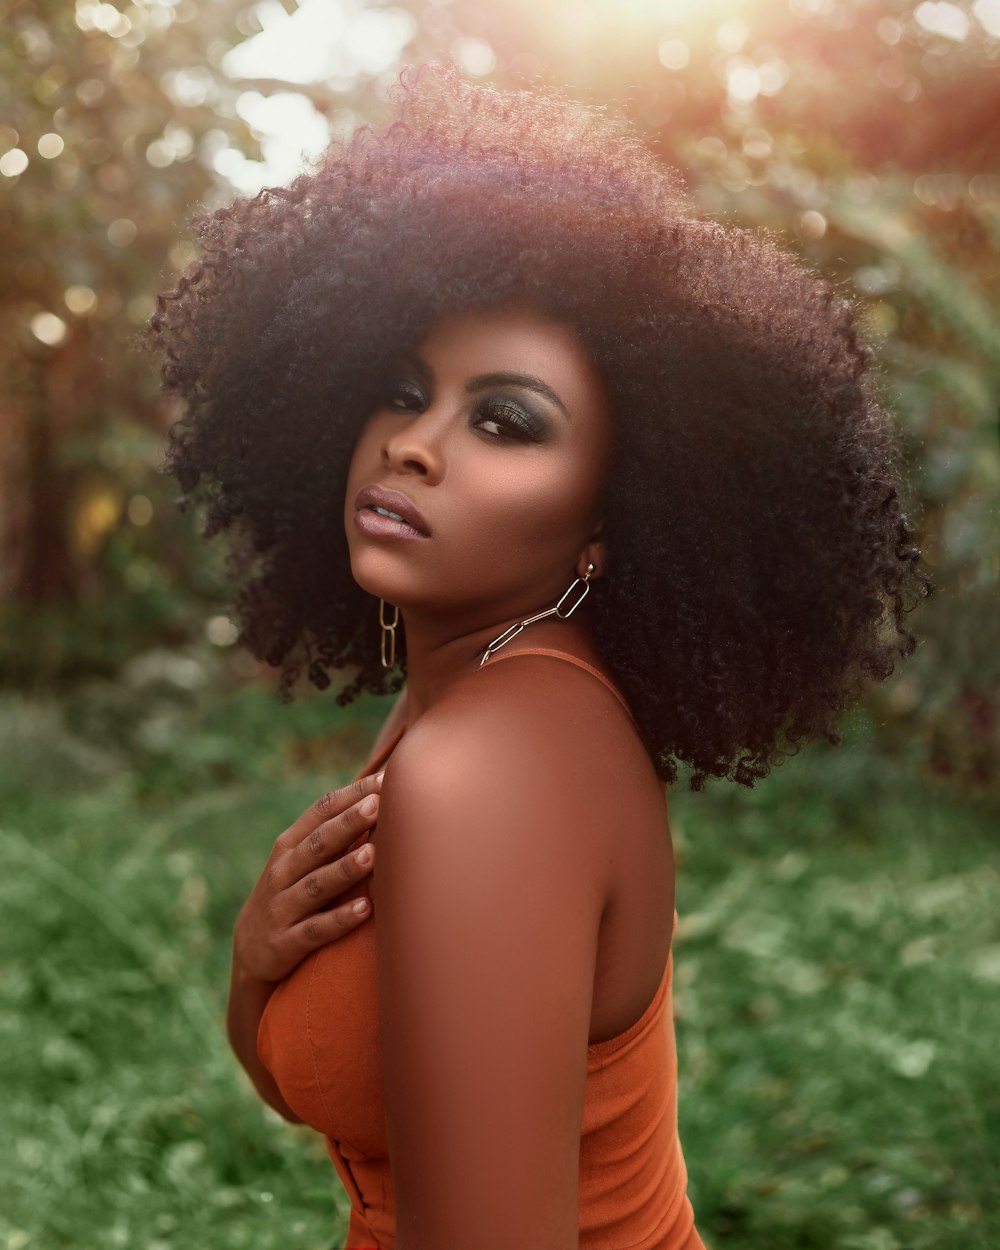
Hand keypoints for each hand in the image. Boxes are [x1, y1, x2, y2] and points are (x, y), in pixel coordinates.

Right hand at [233, 773, 381, 983]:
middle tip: (377, 805)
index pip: (321, 812)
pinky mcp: (285, 942)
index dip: (351, 795)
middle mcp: (283, 871)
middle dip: (348, 823)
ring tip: (372, 854)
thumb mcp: (301, 862)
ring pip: (316, 885)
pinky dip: (339, 919)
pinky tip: (365, 909)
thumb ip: (334, 834)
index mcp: (290, 845)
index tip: (383, 779)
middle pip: (318, 843)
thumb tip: (380, 798)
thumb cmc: (290, 894)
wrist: (249, 952)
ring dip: (344, 869)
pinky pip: (315, 930)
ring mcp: (282, 907)